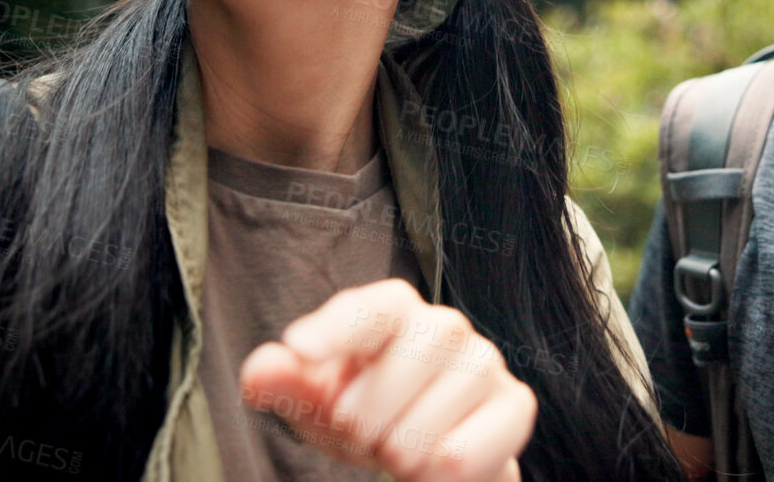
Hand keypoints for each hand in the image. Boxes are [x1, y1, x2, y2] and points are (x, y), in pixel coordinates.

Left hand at [238, 278, 534, 481]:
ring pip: (434, 413)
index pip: (373, 307)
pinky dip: (438, 470)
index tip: (301, 349)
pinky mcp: (515, 405)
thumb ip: (286, 383)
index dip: (338, 326)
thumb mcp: (318, 402)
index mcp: (394, 313)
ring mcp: (485, 364)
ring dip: (401, 449)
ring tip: (396, 450)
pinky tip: (430, 467)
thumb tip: (258, 372)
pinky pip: (465, 450)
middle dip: (367, 416)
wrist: (428, 455)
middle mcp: (446, 327)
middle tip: (361, 435)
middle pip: (404, 362)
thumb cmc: (368, 413)